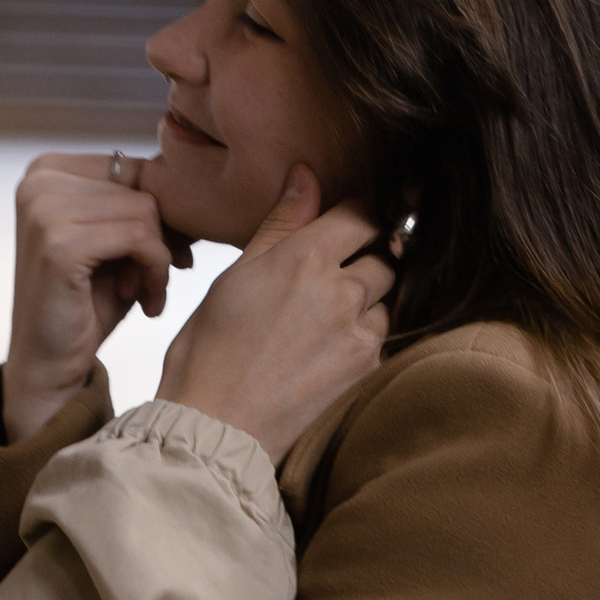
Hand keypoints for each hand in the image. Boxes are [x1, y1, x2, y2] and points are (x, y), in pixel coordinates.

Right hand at [2, 152, 194, 439]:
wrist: (48, 366)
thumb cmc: (87, 303)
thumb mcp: (116, 241)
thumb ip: (140, 202)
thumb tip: (200, 176)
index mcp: (46, 169)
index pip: (134, 168)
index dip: (161, 211)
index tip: (169, 253)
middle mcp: (38, 180)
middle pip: (143, 188)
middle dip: (162, 239)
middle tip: (151, 282)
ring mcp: (44, 209)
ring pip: (146, 212)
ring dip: (160, 260)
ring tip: (144, 293)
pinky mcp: (59, 243)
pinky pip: (140, 238)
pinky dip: (156, 272)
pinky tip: (145, 301)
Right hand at [157, 166, 392, 464]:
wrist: (216, 424)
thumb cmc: (211, 349)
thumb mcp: (236, 273)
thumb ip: (281, 222)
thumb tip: (306, 175)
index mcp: (304, 258)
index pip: (361, 214)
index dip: (357, 214)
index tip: (350, 221)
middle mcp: (341, 291)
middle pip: (385, 254)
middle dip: (367, 255)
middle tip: (338, 268)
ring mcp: (359, 332)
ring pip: (388, 295)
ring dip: (371, 296)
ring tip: (330, 311)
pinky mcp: (366, 368)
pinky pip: (383, 335)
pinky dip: (366, 332)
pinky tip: (332, 343)